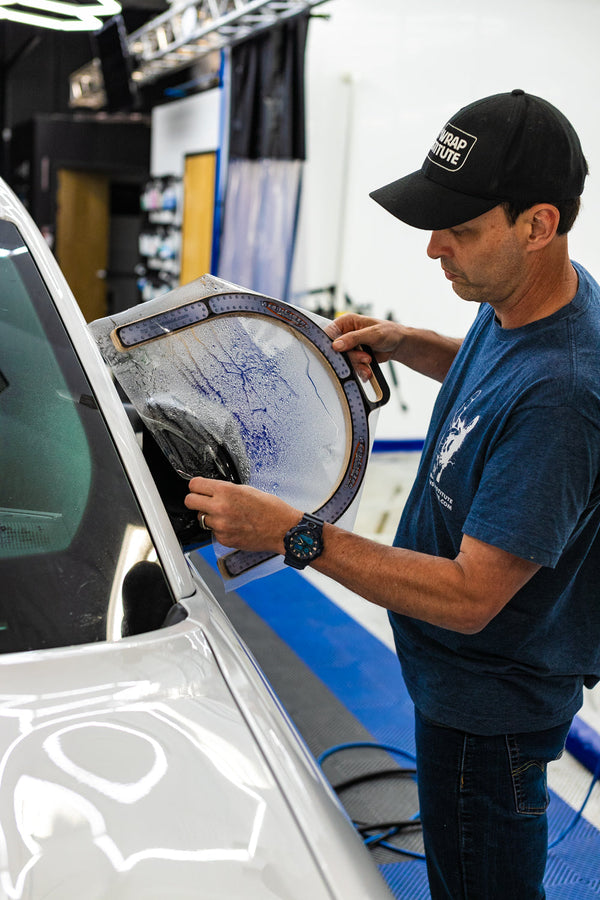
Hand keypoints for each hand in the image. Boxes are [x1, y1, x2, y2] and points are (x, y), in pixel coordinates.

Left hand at [185, 477, 300, 552]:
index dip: (197, 486)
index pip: (194, 485)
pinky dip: (220, 529)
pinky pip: (213, 531)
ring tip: (226, 515)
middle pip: (190, 501)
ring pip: (201, 518)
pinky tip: (234, 526)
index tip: (199, 488)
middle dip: (196, 500)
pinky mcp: (224, 539)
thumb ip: (226, 490)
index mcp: (226, 491)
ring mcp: (220, 525)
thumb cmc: (270, 508)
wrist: (282, 529)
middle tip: (204, 501)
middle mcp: (220, 507)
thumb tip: (211, 491)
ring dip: (209, 516)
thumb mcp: (247, 489)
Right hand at [325, 313, 405, 379]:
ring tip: (369, 360)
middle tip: (364, 357)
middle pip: (336, 350)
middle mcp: (345, 334)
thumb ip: (354, 338)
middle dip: (350, 357)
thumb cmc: (389, 332)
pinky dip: (359, 370)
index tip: (338, 352)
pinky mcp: (354, 357)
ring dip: (357, 364)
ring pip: (344, 360)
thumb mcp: (372, 334)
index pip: (330, 332)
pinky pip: (350, 366)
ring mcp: (349, 346)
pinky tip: (368, 369)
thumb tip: (336, 345)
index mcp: (346, 322)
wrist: (398, 345)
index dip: (331, 344)